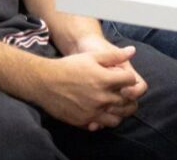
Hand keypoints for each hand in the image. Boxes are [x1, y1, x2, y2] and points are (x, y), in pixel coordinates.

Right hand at [24, 44, 142, 130]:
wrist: (44, 82)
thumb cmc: (68, 66)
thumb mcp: (92, 56)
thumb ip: (114, 56)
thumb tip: (132, 51)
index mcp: (105, 80)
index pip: (131, 82)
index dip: (129, 79)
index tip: (124, 79)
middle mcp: (101, 98)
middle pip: (127, 102)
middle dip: (128, 97)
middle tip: (123, 94)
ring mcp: (93, 111)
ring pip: (117, 119)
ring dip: (118, 113)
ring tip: (113, 106)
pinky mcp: (83, 121)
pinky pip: (100, 125)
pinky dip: (103, 121)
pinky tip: (99, 112)